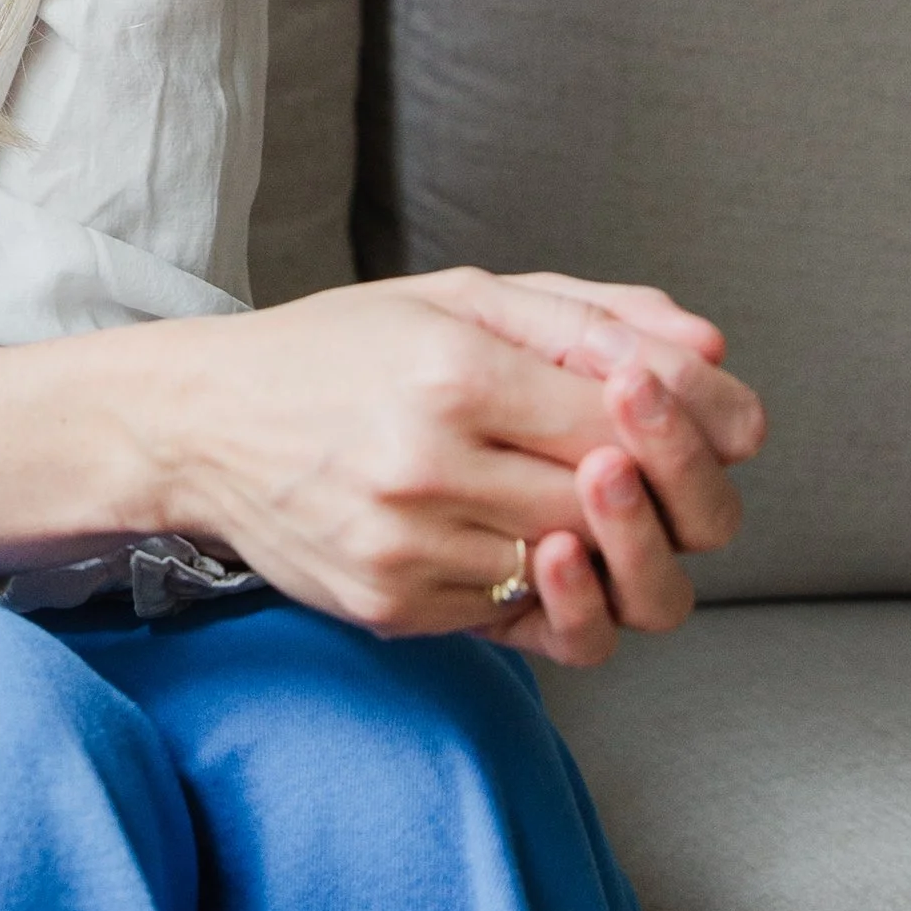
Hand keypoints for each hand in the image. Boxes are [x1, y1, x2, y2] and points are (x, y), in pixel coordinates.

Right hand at [0, 269, 762, 671]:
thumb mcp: (457, 297)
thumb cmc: (335, 350)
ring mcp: (405, 544)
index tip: (698, 415)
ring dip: (594, 538)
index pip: (627, 418)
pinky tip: (501, 531)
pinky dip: (530, 579)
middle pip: (611, 503)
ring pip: (570, 568)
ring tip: (564, 493)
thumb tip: (712, 357)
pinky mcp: (387, 605)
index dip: (686, 423)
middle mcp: (428, 461)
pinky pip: (508, 613)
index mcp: (454, 369)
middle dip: (652, 488)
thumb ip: (590, 319)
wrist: (198, 425)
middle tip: (640, 465)